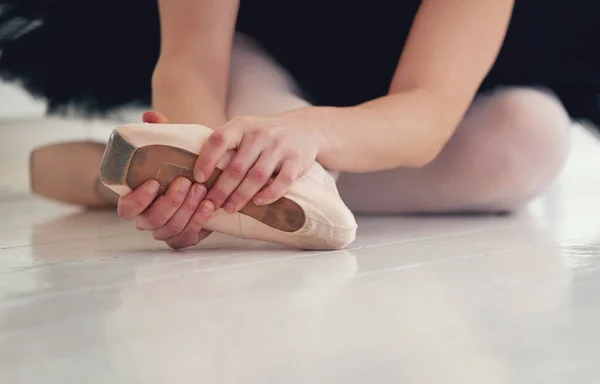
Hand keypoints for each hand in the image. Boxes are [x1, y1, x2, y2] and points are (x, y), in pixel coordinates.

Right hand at [117, 111, 213, 248]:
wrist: (202, 180)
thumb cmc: (178, 165)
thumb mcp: (169, 149)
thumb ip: (159, 134)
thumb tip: (150, 116)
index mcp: (136, 201)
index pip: (126, 209)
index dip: (138, 200)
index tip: (154, 182)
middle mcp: (148, 219)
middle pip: (152, 221)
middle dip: (170, 202)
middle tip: (185, 182)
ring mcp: (166, 230)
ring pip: (171, 229)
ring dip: (187, 210)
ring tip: (201, 190)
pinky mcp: (185, 237)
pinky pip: (189, 236)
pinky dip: (200, 221)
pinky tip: (209, 205)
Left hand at [194, 109, 323, 212]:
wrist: (304, 128)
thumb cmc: (264, 134)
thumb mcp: (243, 128)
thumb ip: (222, 142)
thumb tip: (188, 162)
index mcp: (241, 125)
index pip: (219, 140)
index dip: (206, 159)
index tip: (197, 178)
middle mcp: (260, 134)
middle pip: (237, 166)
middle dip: (221, 189)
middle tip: (210, 205)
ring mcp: (280, 147)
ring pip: (257, 176)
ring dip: (241, 195)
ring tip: (229, 208)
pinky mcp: (297, 160)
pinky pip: (282, 181)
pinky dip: (269, 194)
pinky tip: (258, 203)